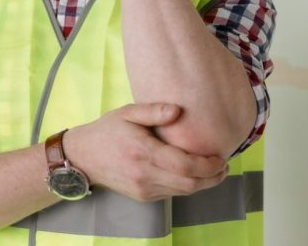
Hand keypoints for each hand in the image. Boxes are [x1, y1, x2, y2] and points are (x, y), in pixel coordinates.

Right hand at [63, 103, 228, 201]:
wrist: (83, 157)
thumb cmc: (107, 131)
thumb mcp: (127, 113)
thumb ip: (153, 111)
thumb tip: (178, 111)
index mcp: (143, 152)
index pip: (185, 165)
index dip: (208, 165)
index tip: (221, 157)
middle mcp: (144, 174)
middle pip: (189, 184)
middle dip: (212, 177)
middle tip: (224, 166)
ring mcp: (143, 188)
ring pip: (183, 191)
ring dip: (202, 183)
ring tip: (213, 170)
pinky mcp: (143, 196)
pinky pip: (172, 193)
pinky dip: (186, 185)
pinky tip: (191, 174)